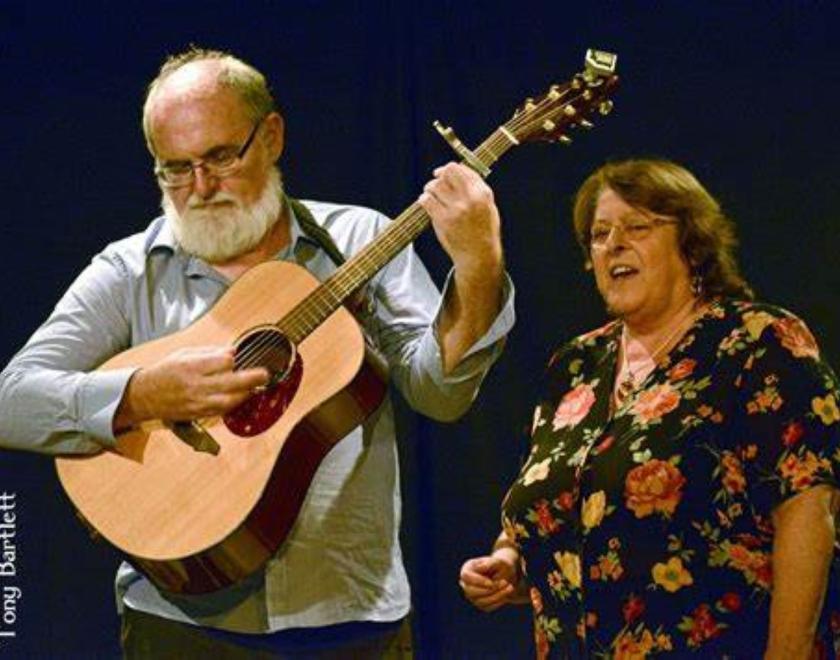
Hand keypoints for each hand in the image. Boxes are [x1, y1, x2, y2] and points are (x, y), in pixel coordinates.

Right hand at [116, 346, 269, 426]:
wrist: (145, 395)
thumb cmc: (166, 371)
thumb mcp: (183, 354)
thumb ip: (209, 352)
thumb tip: (232, 351)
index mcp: (191, 366)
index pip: (222, 362)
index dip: (232, 359)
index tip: (235, 357)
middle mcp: (195, 385)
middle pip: (230, 382)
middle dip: (251, 378)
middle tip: (265, 374)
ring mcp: (197, 402)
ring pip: (229, 400)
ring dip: (246, 393)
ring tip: (256, 386)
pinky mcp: (198, 413)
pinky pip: (222, 410)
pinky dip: (234, 403)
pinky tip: (241, 397)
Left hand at [418, 162, 502, 280]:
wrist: (479, 256)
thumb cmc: (483, 231)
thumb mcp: (488, 206)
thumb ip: (475, 188)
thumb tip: (456, 170)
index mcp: (482, 193)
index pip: (460, 169)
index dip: (447, 169)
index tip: (441, 173)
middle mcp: (470, 199)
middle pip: (445, 174)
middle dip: (437, 178)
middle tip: (434, 185)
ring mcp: (456, 210)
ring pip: (434, 186)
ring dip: (429, 189)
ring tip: (431, 195)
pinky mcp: (443, 220)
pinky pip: (426, 200)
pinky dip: (424, 200)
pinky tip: (427, 204)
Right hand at [459, 552, 519, 611]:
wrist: (506, 575)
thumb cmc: (500, 566)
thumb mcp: (498, 561)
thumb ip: (490, 563)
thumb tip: (480, 568)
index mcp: (467, 568)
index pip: (466, 576)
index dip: (477, 581)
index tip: (491, 582)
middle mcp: (466, 583)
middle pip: (471, 591)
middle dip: (489, 590)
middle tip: (505, 582)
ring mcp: (471, 595)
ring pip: (480, 601)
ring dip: (497, 596)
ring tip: (510, 587)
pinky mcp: (479, 604)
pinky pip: (487, 607)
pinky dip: (498, 601)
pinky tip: (506, 593)